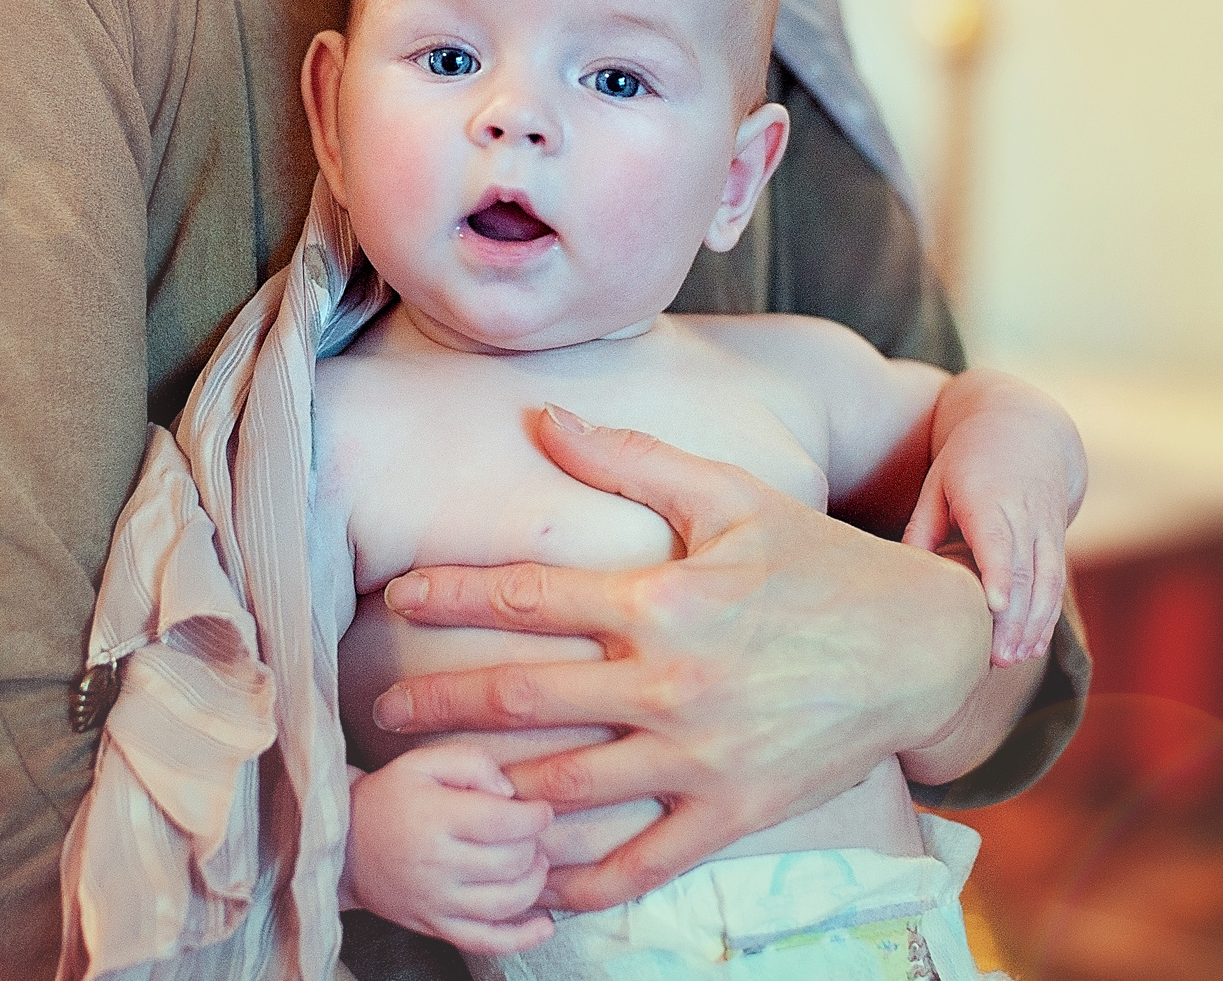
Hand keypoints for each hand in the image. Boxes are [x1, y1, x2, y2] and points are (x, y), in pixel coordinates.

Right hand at [344, 745, 555, 955]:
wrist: (343, 844)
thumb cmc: (386, 799)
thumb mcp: (421, 762)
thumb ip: (470, 762)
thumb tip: (509, 793)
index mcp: (434, 818)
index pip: (505, 822)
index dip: (535, 817)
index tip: (540, 810)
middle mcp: (437, 864)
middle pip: (511, 862)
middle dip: (532, 845)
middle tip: (528, 833)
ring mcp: (436, 901)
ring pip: (507, 903)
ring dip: (534, 883)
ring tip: (532, 863)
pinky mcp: (435, 926)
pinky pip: (486, 943)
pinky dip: (522, 938)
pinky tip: (542, 925)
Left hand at [367, 406, 993, 913]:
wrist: (926, 646)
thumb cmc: (820, 560)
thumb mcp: (732, 495)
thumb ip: (631, 458)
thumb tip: (543, 417)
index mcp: (661, 598)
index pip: (527, 595)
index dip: (449, 593)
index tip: (394, 597)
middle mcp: (670, 679)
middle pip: (523, 697)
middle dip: (439, 704)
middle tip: (379, 714)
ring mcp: (700, 753)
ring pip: (567, 785)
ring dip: (492, 792)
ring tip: (437, 794)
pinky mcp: (735, 811)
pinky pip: (646, 863)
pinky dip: (586, 882)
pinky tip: (536, 887)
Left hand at [904, 369, 1082, 666]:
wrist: (1027, 432)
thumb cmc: (968, 460)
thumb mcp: (937, 483)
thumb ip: (922, 527)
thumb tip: (907, 573)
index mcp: (990, 497)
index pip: (997, 539)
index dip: (998, 573)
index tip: (993, 606)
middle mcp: (1025, 515)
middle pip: (1025, 572)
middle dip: (1014, 617)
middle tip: (997, 658)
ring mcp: (1046, 530)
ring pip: (1047, 584)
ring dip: (1033, 625)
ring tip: (1012, 659)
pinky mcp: (1056, 542)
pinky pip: (1055, 585)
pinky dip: (1046, 618)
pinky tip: (1031, 647)